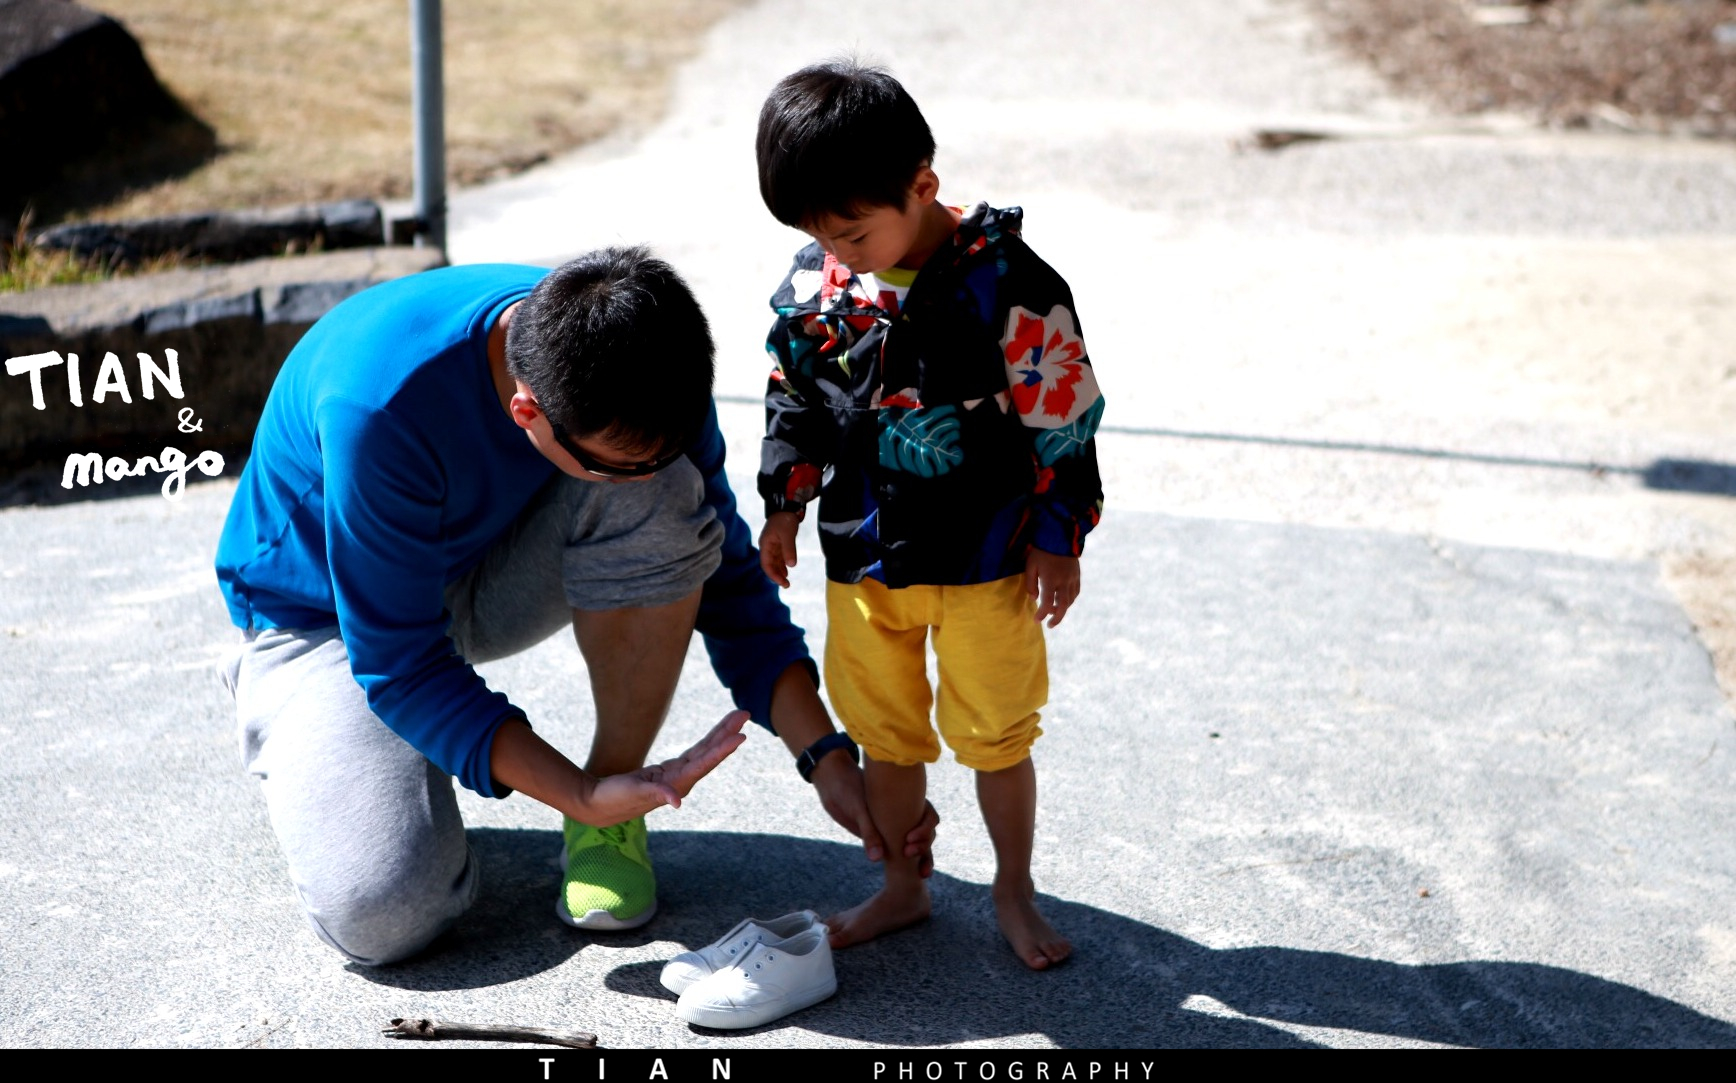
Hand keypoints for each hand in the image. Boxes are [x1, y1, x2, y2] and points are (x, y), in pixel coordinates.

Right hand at [581, 709, 749, 823]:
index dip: (723, 749)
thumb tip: (677, 802)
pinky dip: (707, 742)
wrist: (599, 806)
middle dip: (727, 733)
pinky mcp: (669, 770)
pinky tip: (718, 734)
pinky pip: (694, 752)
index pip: (705, 763)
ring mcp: (677, 774)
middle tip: (745, 714)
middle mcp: (682, 780)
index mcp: (677, 784)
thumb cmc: (614, 799)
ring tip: (737, 717)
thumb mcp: (634, 794)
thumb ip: (657, 795)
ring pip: (705, 750)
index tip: (740, 736)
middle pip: (710, 753)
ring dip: (721, 734)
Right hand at [759, 512, 801, 587]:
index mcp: (765, 544)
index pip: (766, 564)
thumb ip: (789, 550)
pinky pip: (779, 557)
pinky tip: (787, 570)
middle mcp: (767, 546)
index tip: (782, 582)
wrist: (787, 506)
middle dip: (777, 575)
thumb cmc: (785, 519)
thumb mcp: (788, 535)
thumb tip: (791, 566)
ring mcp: (773, 544)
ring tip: (786, 580)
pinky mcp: (779, 542)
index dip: (773, 575)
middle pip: (770, 564)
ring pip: (774, 562)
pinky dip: (783, 564)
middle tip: (787, 585)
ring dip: (780, 571)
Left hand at [810, 751, 940, 877]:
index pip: (929, 816)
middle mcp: (906, 814)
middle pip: (927, 833)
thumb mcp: (859, 810)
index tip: (909, 839)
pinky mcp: (886, 838)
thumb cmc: (850, 790)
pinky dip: (910, 863)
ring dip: (923, 858)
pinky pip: (902, 850)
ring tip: (922, 874)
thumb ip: (869, 833)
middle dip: (925, 847)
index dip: (925, 829)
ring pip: (918, 844)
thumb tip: (877, 859)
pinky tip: (912, 874)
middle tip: (909, 855)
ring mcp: (897, 827)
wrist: (834, 788)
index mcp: (906, 800)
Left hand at [1024, 549, 1080, 627]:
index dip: (1042, 614)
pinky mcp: (1077, 575)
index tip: (1037, 620)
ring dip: (1062, 609)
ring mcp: (1072, 578)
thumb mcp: (1030, 565)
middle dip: (1056, 618)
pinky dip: (1070, 600)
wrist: (1059, 536)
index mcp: (1050, 579)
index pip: (1047, 602)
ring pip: (1070, 600)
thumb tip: (1033, 599)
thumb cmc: (1041, 551)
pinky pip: (1076, 592)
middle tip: (1050, 625)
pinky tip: (1064, 602)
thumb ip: (1031, 583)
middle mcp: (1063, 581)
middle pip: (1063, 606)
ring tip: (1054, 613)